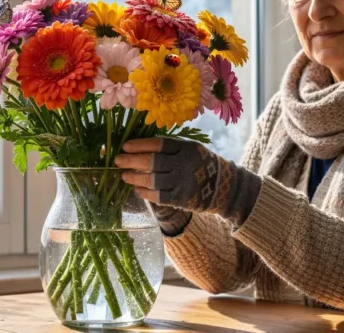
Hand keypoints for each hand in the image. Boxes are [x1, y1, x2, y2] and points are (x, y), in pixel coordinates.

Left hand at [115, 137, 261, 226]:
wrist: (225, 187)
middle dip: (132, 160)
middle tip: (118, 160)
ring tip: (124, 175)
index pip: (159, 144)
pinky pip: (159, 195)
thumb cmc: (202, 164)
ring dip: (135, 177)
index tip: (126, 146)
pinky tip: (136, 188)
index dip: (140, 145)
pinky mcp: (182, 198)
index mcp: (187, 148)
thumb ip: (171, 148)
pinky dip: (145, 192)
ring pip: (153, 179)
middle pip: (153, 161)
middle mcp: (184, 164)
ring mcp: (183, 182)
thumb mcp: (192, 149)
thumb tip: (140, 147)